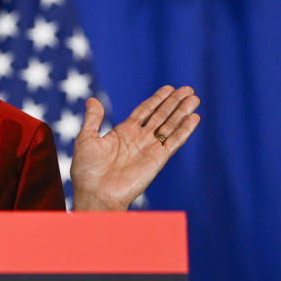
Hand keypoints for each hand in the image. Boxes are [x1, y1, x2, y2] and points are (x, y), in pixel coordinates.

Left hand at [70, 85, 199, 210]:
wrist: (95, 193)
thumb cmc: (87, 170)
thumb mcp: (86, 139)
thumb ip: (93, 119)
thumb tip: (92, 98)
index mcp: (123, 133)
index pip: (144, 111)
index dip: (156, 99)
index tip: (169, 88)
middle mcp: (139, 139)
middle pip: (161, 116)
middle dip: (174, 102)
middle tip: (188, 89)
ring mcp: (149, 148)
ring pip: (170, 125)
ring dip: (182, 112)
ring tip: (194, 98)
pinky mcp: (157, 160)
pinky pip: (174, 142)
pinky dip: (184, 130)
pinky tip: (194, 118)